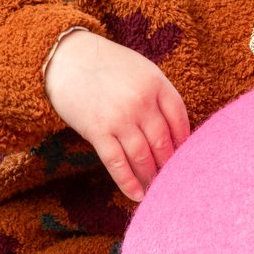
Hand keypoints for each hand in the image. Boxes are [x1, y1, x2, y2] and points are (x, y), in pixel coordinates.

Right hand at [44, 29, 190, 201]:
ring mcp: (119, 118)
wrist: (66, 58)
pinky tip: (137, 195)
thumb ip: (158, 94)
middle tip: (174, 179)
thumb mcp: (141, 69)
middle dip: (170, 164)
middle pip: (163, 142)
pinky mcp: (97, 131)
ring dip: (152, 177)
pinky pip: (117, 163)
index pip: (180, 119)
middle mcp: (141, 101)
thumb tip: (174, 130)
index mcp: (156, 83)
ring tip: (157, 190)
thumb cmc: (107, 64)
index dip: (185, 141)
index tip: (187, 155)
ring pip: (142, 156)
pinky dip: (128, 182)